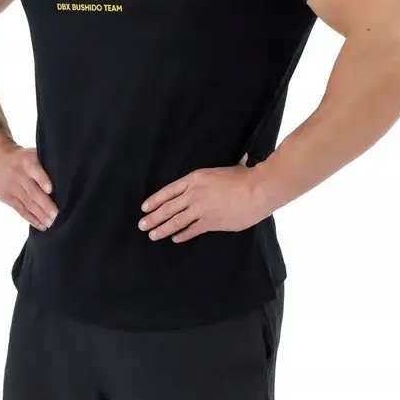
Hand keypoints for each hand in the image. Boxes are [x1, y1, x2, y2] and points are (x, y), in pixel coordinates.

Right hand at [0, 143, 57, 231]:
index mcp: (27, 161)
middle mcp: (19, 175)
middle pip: (33, 192)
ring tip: (51, 223)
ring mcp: (12, 188)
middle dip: (45, 205)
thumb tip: (64, 178)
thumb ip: (44, 165)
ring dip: (40, 215)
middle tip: (56, 215)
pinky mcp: (7, 198)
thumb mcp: (31, 154)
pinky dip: (32, 219)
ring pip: (28, 203)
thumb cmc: (22, 158)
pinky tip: (42, 225)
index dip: (43, 180)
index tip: (50, 190)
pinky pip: (21, 210)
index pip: (35, 171)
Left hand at [138, 154, 271, 243]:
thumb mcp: (225, 168)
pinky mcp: (210, 222)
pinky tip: (175, 239)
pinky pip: (192, 230)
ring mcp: (201, 210)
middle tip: (142, 225)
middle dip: (153, 218)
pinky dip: (182, 235)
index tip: (145, 207)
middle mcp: (194, 194)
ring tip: (153, 235)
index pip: (168, 191)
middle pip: (168, 208)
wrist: (257, 190)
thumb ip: (221, 171)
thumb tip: (236, 160)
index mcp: (195, 179)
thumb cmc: (244, 177)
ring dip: (162, 229)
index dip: (155, 200)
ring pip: (176, 221)